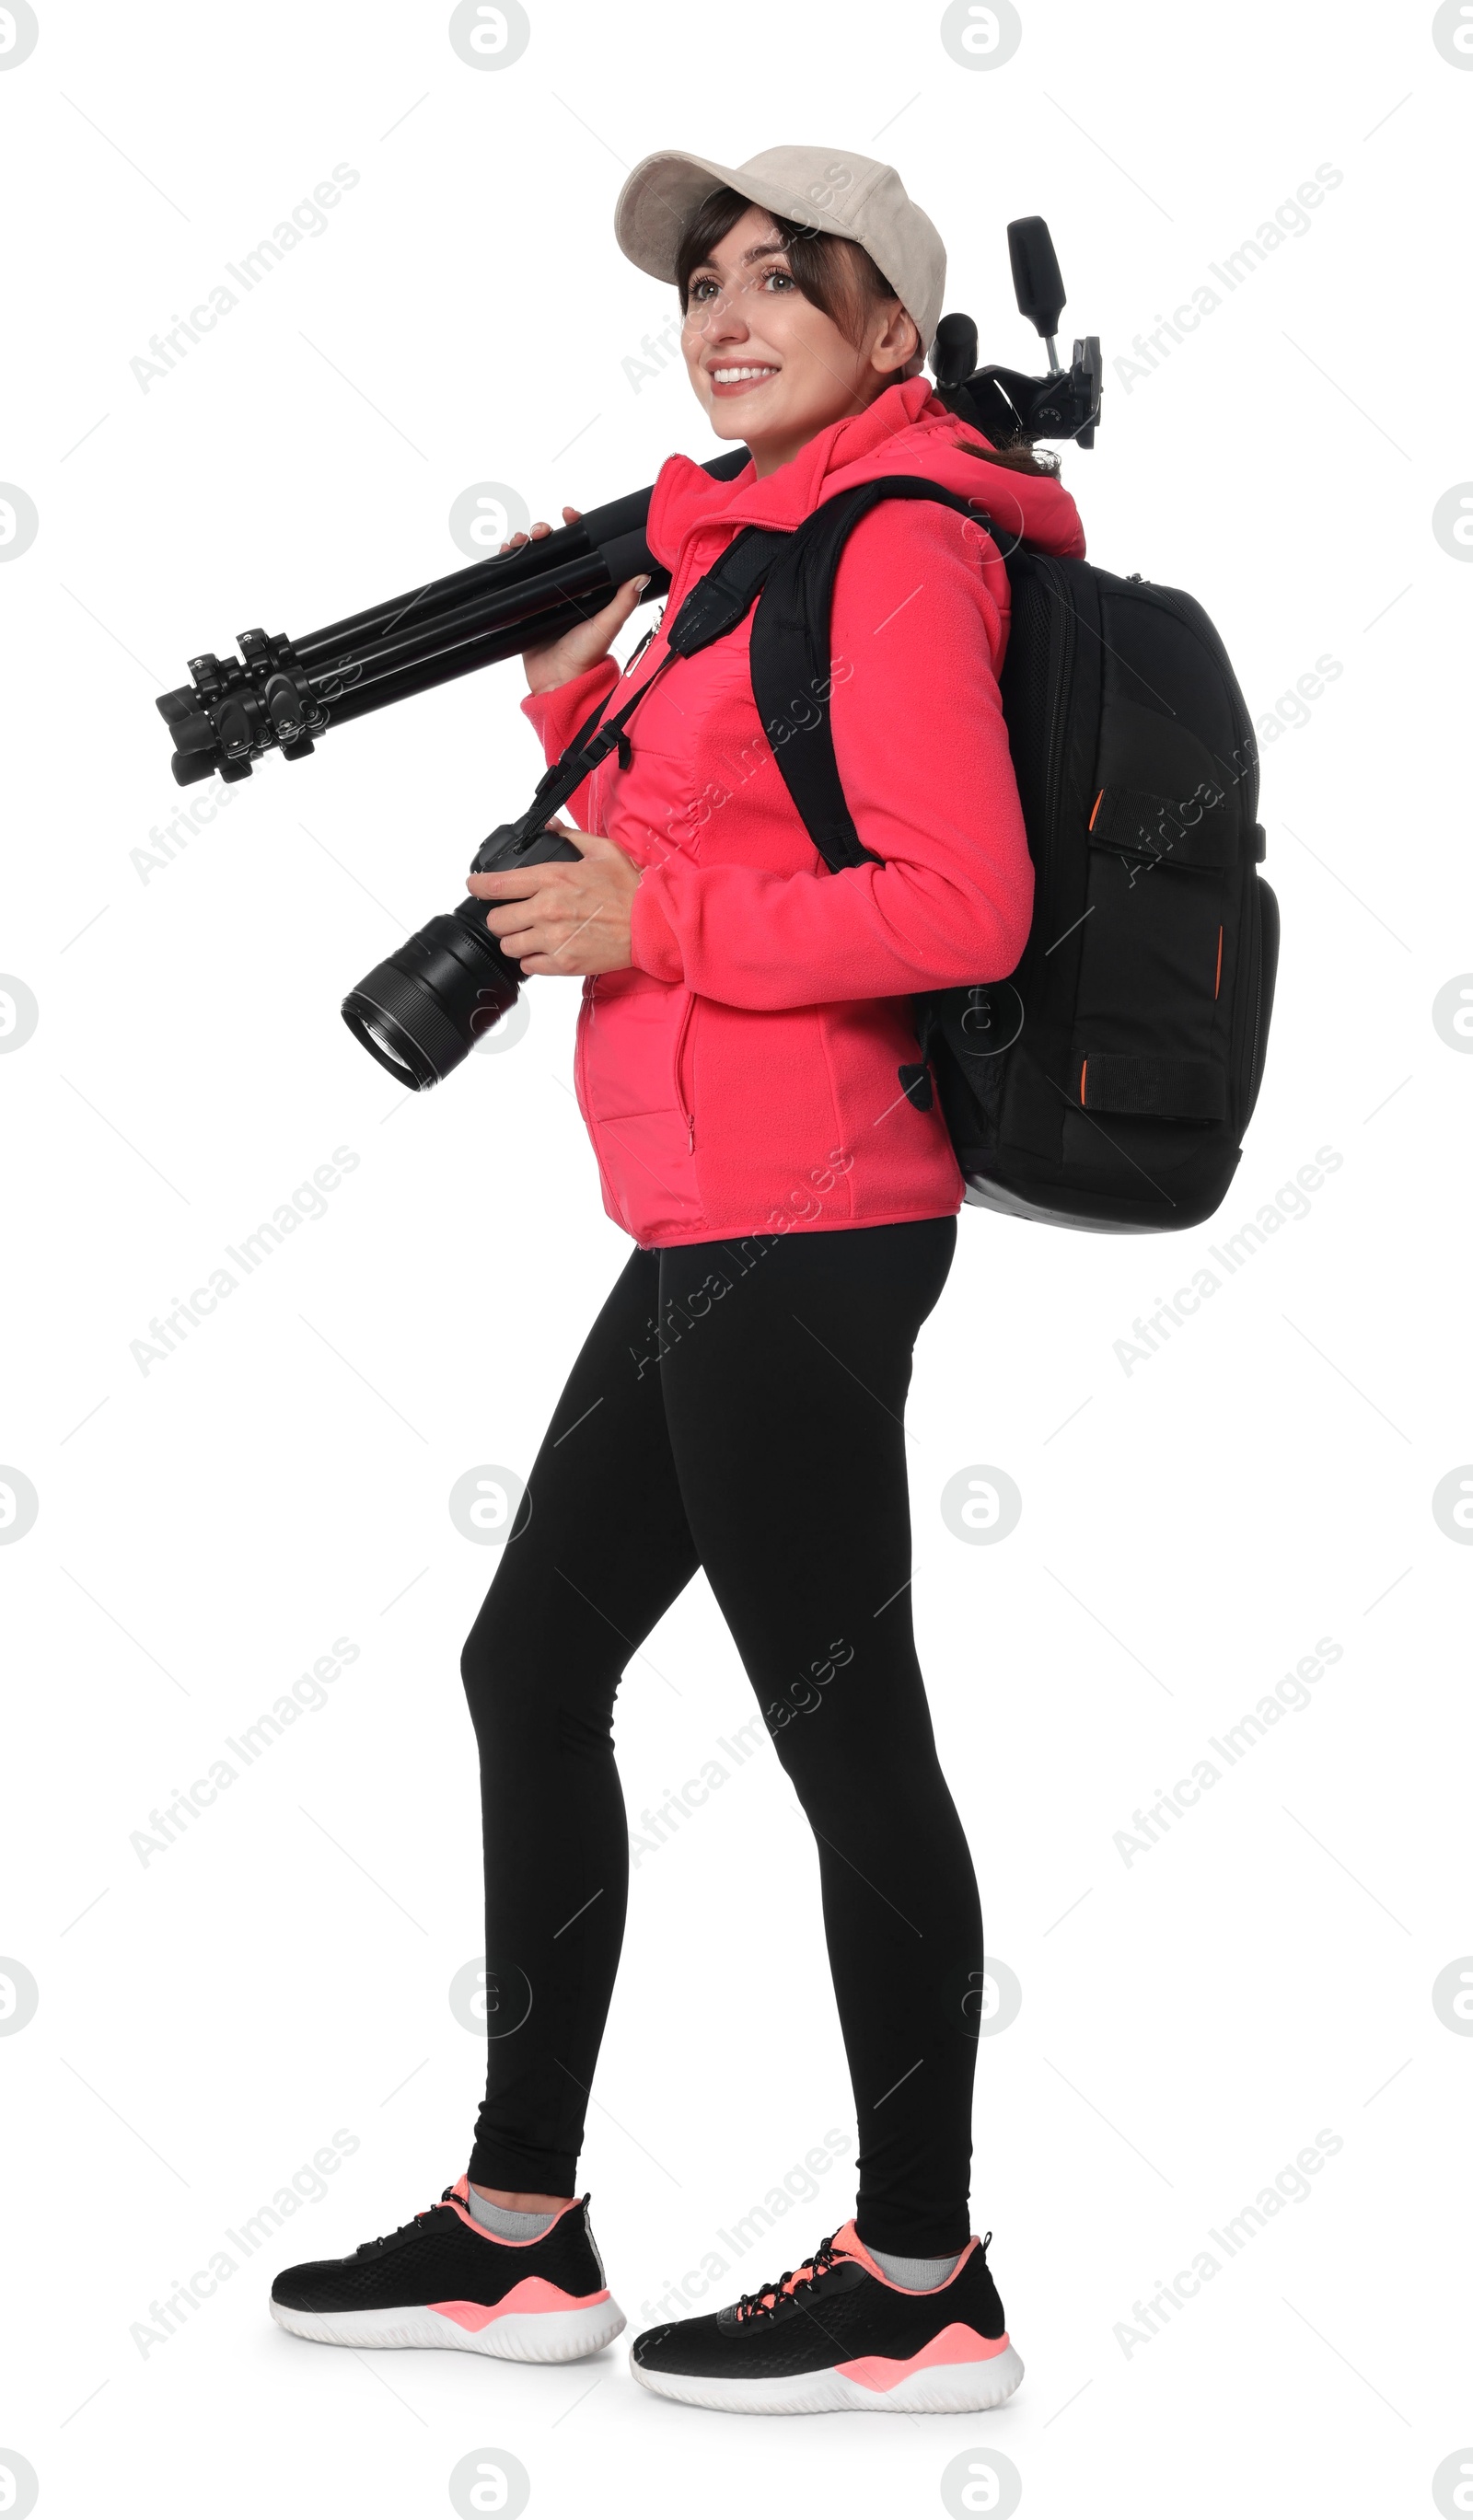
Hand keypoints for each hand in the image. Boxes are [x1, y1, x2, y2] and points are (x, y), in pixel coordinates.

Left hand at [467, 821, 639, 976]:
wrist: (652, 925)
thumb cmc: (631, 889)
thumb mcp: (602, 851)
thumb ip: (570, 838)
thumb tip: (550, 827)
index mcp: (552, 878)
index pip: (497, 885)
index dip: (478, 886)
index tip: (475, 886)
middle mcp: (547, 909)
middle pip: (497, 920)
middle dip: (501, 916)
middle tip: (513, 914)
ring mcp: (553, 939)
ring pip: (509, 945)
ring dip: (516, 939)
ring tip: (530, 934)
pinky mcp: (563, 963)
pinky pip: (528, 966)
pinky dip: (532, 960)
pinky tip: (545, 950)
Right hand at [500, 507, 650, 695]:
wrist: (558, 683)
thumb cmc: (586, 657)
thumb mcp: (607, 625)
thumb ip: (623, 602)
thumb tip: (640, 575)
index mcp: (585, 586)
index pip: (579, 549)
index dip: (573, 529)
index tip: (568, 515)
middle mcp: (563, 588)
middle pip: (550, 549)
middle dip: (542, 533)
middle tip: (540, 531)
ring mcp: (541, 596)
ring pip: (529, 560)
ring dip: (522, 544)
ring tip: (519, 541)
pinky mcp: (521, 608)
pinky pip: (511, 580)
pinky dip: (505, 563)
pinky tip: (504, 553)